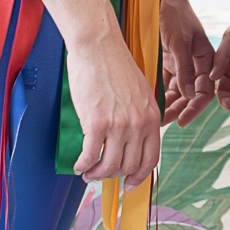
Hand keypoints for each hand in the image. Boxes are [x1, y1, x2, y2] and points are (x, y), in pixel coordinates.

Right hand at [38, 0, 159, 188]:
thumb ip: (139, 115)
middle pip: (129, 165)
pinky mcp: (96, 122)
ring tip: (88, 173)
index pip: (151, 158)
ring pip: (110, 164)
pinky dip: (83, 165)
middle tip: (102, 177)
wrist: (97, 46)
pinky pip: (90, 155)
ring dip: (97, 174)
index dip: (140, 176)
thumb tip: (131, 138)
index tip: (130, 184)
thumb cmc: (114, 64)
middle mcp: (138, 124)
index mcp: (151, 116)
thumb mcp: (139, 91)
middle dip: (115, 177)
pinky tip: (79, 165)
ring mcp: (118, 125)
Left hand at [160, 0, 215, 125]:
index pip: (205, 90)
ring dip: (168, 105)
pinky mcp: (167, 63)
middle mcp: (196, 65)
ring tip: (154, 118)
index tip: (182, 119)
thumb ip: (184, 69)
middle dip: (179, 110)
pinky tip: (149, 103)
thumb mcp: (180, 41)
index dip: (196, 107)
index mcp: (207, 59)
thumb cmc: (175, 13)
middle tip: (163, 123)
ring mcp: (181, 64)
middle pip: (191, 95)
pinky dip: (159, 94)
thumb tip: (188, 95)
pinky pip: (165, 84)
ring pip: (177, 92)